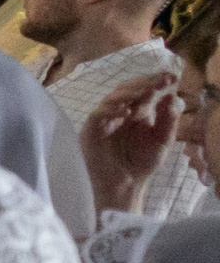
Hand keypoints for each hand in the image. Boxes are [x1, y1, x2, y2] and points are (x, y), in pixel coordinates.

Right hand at [80, 73, 181, 216]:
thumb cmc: (142, 163)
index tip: (171, 77)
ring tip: (147, 91)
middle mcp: (118, 112)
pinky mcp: (91, 131)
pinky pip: (98, 114)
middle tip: (160, 80)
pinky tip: (127, 111)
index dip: (155, 81)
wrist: (124, 185)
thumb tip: (170, 96)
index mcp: (136, 112)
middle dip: (144, 83)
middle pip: (127, 89)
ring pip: (112, 98)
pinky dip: (112, 110)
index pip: (143, 91)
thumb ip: (168, 119)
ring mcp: (104, 120)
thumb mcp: (163, 140)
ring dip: (130, 93)